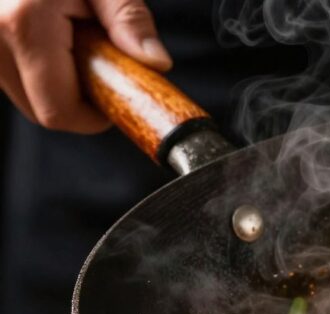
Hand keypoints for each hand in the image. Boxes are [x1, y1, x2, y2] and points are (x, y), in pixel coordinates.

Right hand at [0, 0, 170, 132]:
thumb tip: (155, 63)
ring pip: (26, 95)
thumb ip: (129, 20)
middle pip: (41, 110)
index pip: (60, 111)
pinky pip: (13, 73)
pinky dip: (40, 66)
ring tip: (75, 39)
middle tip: (102, 63)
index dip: (95, 117)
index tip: (119, 99)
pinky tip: (54, 36)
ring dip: (59, 82)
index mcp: (24, 23)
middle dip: (80, 100)